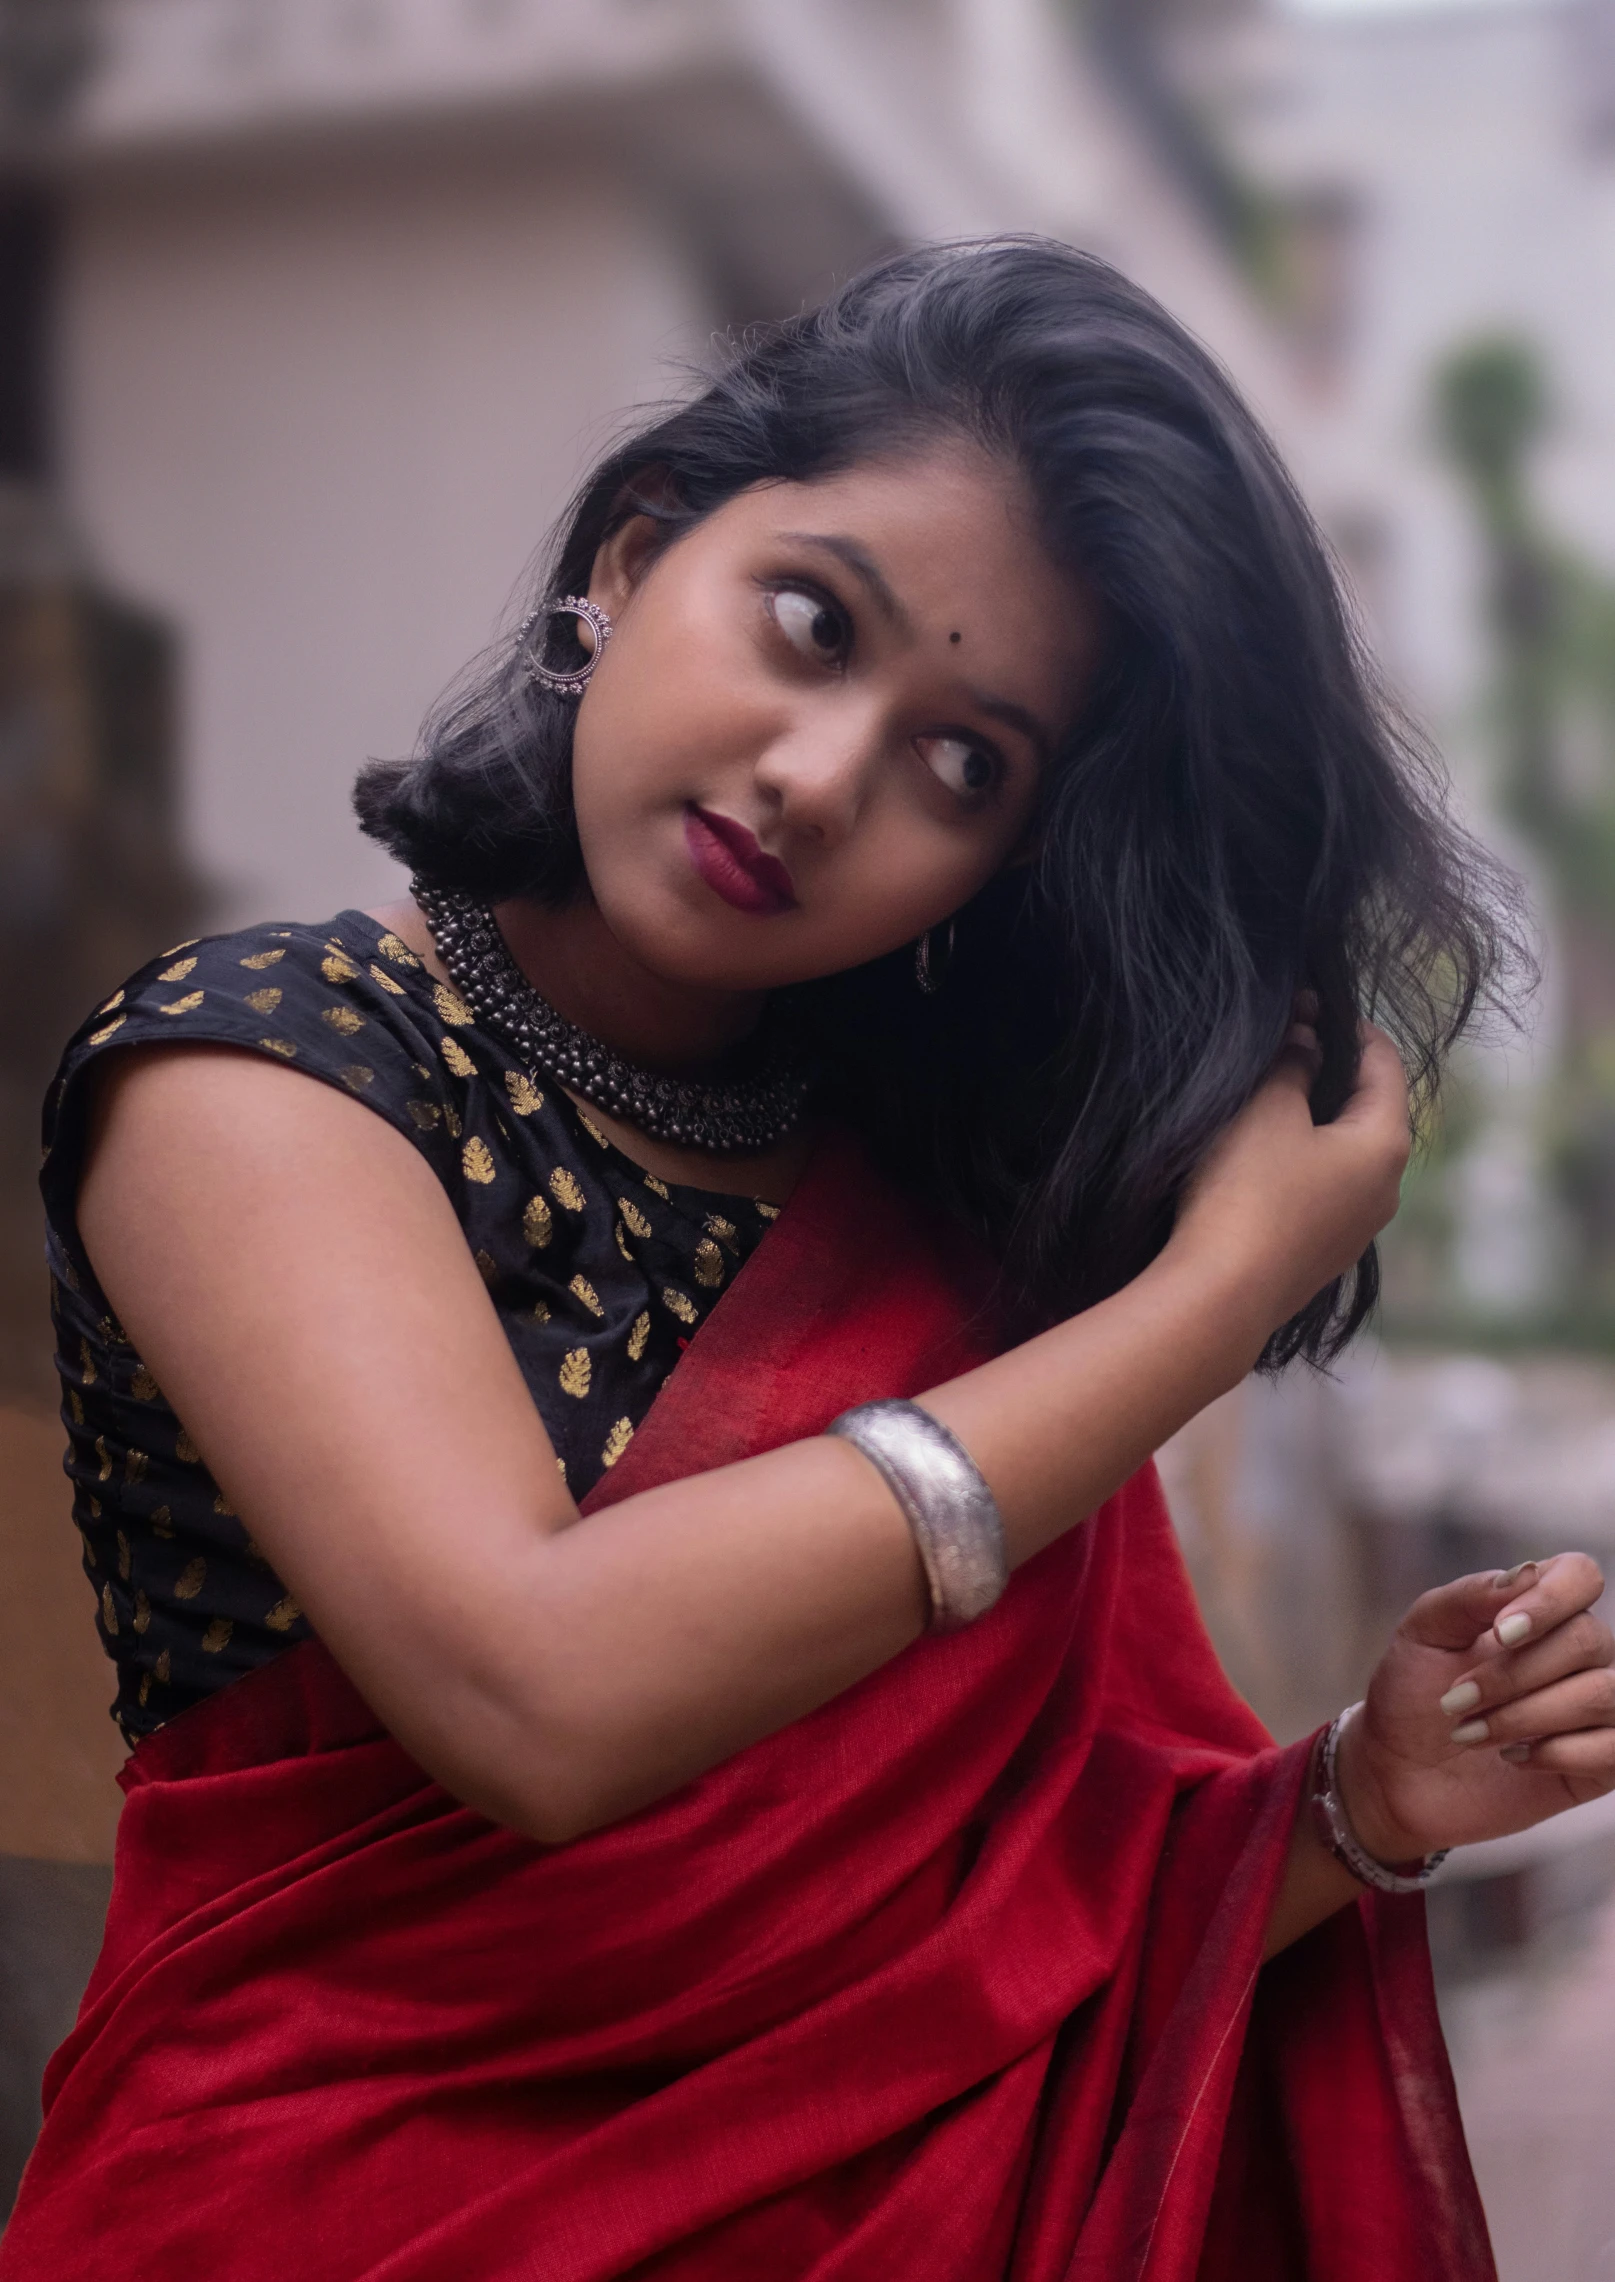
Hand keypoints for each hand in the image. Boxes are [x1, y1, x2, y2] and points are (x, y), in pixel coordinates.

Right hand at [1169, 1018, 1409, 1337]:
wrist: (1221, 1295)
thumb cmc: (1247, 1191)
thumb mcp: (1266, 1109)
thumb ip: (1290, 1062)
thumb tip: (1306, 1037)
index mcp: (1385, 1144)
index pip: (1385, 1064)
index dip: (1349, 1026)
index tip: (1311, 1004)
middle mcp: (1386, 1190)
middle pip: (1368, 1112)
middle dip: (1330, 1074)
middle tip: (1286, 1044)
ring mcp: (1356, 1230)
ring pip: (1344, 1157)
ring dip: (1313, 1124)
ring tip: (1266, 1101)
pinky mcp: (1323, 1258)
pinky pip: (1322, 1194)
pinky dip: (1300, 1166)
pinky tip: (1256, 1163)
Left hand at [1336, 1554, 1614, 1864]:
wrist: (1399, 1772)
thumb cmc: (1413, 1693)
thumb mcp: (1424, 1633)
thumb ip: (1471, 1596)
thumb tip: (1528, 1572)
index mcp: (1539, 1608)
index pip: (1581, 1576)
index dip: (1549, 1601)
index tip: (1500, 1632)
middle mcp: (1579, 1652)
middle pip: (1587, 1640)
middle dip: (1514, 1675)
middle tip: (1456, 1701)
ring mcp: (1594, 1706)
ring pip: (1601, 1694)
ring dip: (1524, 1716)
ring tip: (1471, 1733)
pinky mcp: (1601, 1761)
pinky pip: (1614, 1749)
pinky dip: (1556, 1753)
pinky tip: (1513, 1757)